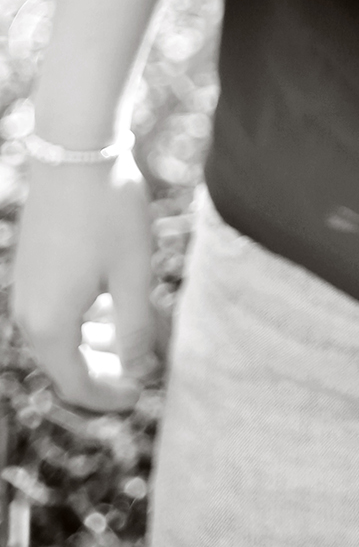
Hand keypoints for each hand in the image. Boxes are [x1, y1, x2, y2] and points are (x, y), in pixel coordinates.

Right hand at [11, 155, 165, 411]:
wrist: (74, 150)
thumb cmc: (109, 211)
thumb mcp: (134, 274)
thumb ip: (136, 330)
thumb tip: (137, 372)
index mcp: (50, 326)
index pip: (77, 385)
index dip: (111, 396)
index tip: (142, 393)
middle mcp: (28, 313)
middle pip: (66, 363)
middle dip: (106, 368)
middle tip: (144, 364)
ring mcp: (26, 288)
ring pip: (62, 334)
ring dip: (98, 340)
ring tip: (136, 330)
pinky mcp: (32, 265)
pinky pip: (56, 307)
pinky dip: (85, 314)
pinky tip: (114, 298)